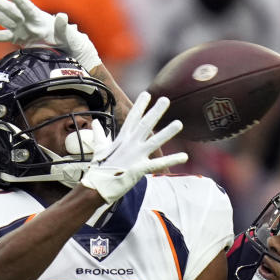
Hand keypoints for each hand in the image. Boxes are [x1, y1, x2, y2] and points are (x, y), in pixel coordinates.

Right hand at [0, 0, 100, 71]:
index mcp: (39, 18)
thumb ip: (63, 27)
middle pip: (10, 10)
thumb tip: (62, 16)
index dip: (19, 0)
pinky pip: (0, 37)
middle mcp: (27, 21)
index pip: (27, 8)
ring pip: (2, 20)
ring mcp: (20, 28)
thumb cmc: (69, 40)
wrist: (66, 48)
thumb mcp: (68, 35)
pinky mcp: (17, 38)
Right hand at [56, 91, 186, 204]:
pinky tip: (184, 157)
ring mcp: (136, 155)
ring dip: (168, 132)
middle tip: (165, 100)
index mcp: (122, 139)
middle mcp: (130, 144)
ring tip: (179, 124)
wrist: (98, 186)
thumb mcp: (99, 148)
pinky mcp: (140, 168)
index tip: (147, 94)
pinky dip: (172, 160)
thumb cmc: (99, 168)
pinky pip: (159, 164)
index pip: (132, 118)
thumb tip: (95, 122)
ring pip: (154, 141)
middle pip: (145, 124)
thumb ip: (100, 134)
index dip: (140, 106)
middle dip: (155, 112)